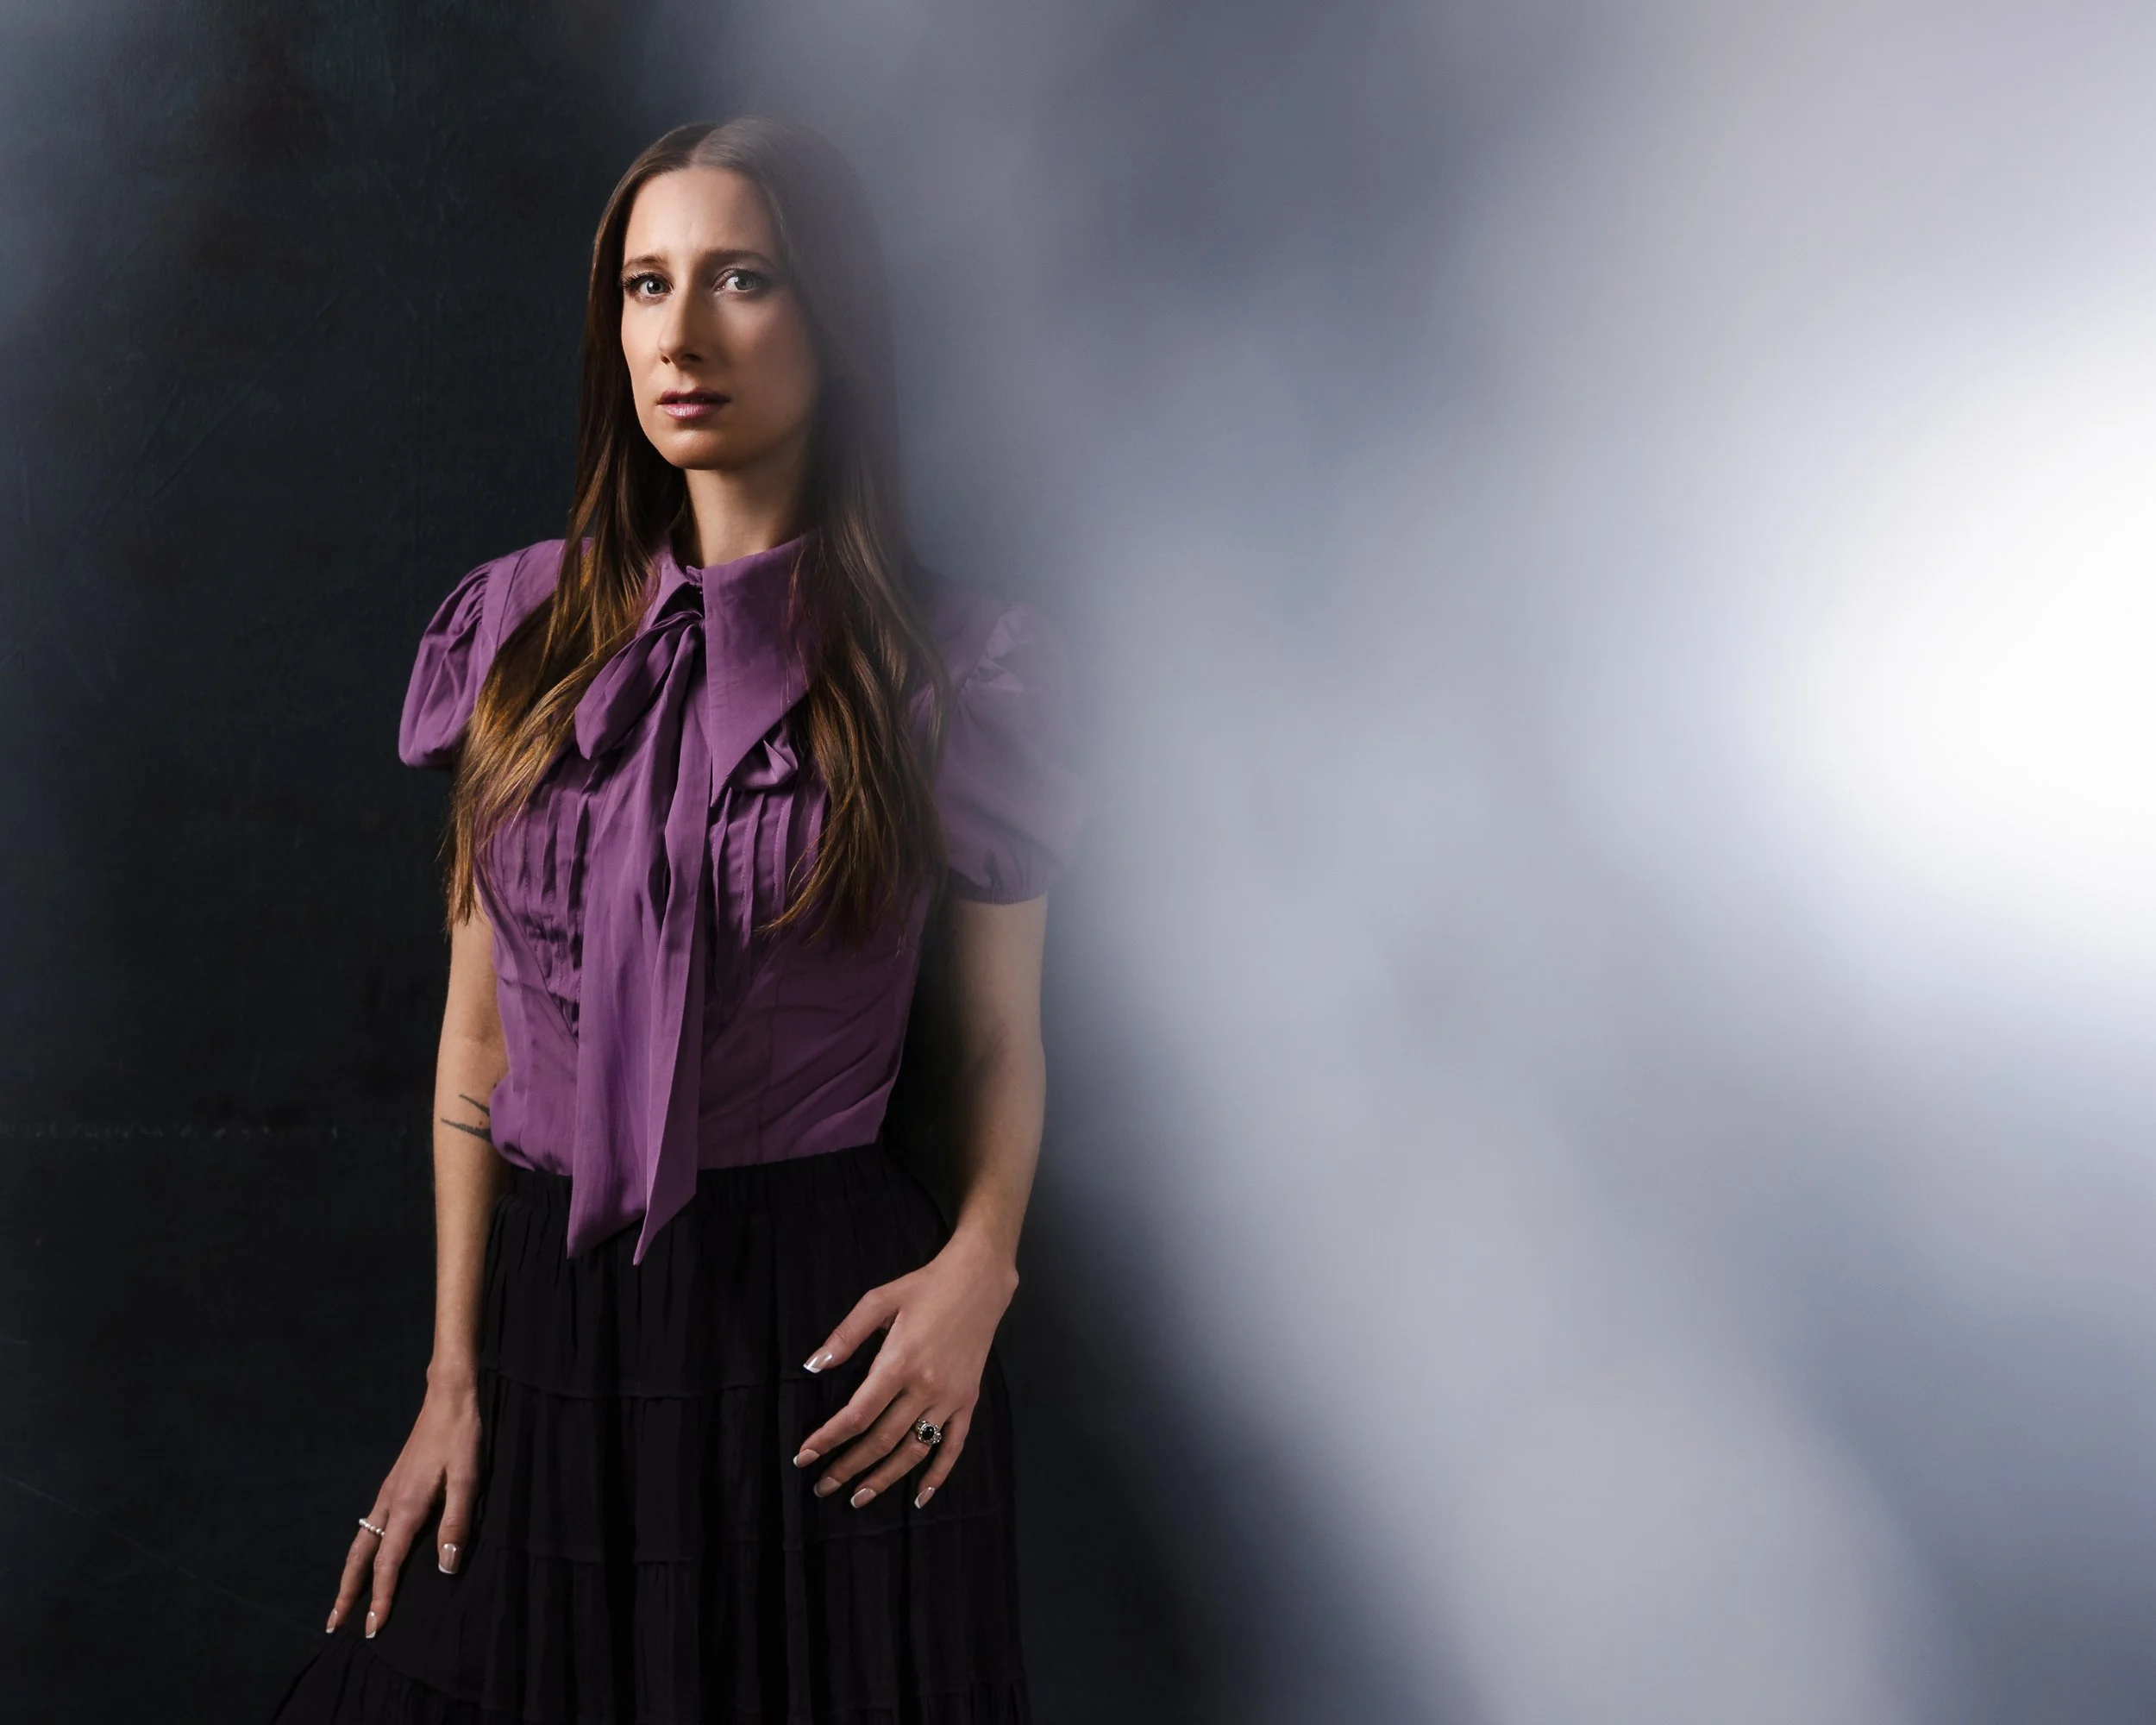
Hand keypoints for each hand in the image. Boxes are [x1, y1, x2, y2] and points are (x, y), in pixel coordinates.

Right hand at [326, 1371, 481, 1636]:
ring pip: (360, 1542)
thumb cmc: (462, 1436)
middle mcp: (389, 1502)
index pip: (388, 1564)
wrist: (449, 1397)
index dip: (381, 1598)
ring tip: (343, 1599)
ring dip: (350, 1573)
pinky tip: (368, 1554)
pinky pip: (369, 1526)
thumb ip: (456, 1522)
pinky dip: (362, 1550)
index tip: (372, 1628)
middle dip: (347, 1592)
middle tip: (333, 1625)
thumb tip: (444, 1567)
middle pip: (360, 1557)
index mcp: (406, 1506)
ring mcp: (388, 1492)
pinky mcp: (394, 1484)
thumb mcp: (468, 1478)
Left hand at [793, 1232, 1017, 1510]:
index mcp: (899, 1363)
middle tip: (822, 1486)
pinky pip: (954, 1445)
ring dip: (884, 1478)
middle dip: (848, 1467)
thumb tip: (813, 1366)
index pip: (857, 1414)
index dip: (828, 1438)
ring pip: (914, 1450)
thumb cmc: (925, 1286)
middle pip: (881, 1440)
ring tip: (857, 1498)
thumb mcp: (879, 1299)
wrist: (979, 1280)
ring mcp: (950, 1397)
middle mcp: (925, 1387)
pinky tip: (920, 1497)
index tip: (805, 1456)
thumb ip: (846, 1335)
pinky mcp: (969, 1400)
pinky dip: (938, 1475)